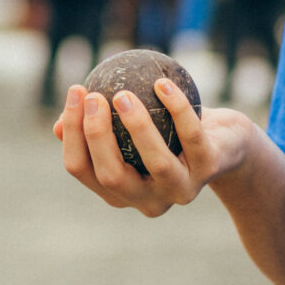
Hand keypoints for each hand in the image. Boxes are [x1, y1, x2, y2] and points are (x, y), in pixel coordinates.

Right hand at [56, 77, 254, 217]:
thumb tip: (59, 124)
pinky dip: (177, 108)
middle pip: (112, 175)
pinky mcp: (209, 169)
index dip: (71, 134)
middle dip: (96, 135)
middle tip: (94, 96)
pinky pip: (190, 135)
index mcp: (119, 192)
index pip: (82, 169)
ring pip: (155, 162)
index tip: (75, 93)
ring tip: (122, 95)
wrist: (226, 143)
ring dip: (137, 127)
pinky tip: (163, 84)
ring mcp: (180, 189)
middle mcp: (147, 200)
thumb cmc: (167, 133)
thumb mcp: (129, 129)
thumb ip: (99, 126)